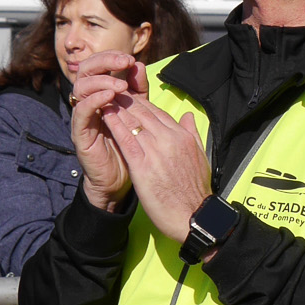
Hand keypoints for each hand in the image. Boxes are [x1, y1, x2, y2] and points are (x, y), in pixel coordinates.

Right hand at [69, 52, 148, 209]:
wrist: (123, 177)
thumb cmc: (129, 142)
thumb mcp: (137, 111)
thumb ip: (138, 90)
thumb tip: (138, 65)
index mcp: (99, 92)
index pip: (98, 64)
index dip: (111, 57)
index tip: (131, 59)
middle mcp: (87, 101)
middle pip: (84, 70)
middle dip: (104, 62)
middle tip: (124, 62)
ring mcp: (82, 117)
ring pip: (80, 87)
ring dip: (101, 81)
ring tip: (121, 85)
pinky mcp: (80, 133)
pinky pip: (81, 112)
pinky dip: (94, 101)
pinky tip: (110, 97)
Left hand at [102, 95, 212, 243]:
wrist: (194, 214)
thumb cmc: (196, 190)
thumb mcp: (200, 155)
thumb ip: (192, 133)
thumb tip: (188, 116)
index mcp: (182, 136)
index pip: (158, 113)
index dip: (142, 103)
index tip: (130, 96)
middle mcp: (169, 139)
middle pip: (144, 113)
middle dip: (127, 100)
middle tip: (113, 89)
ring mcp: (156, 151)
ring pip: (134, 122)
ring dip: (118, 108)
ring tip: (105, 97)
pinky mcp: (142, 165)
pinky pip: (125, 139)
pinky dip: (115, 124)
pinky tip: (105, 115)